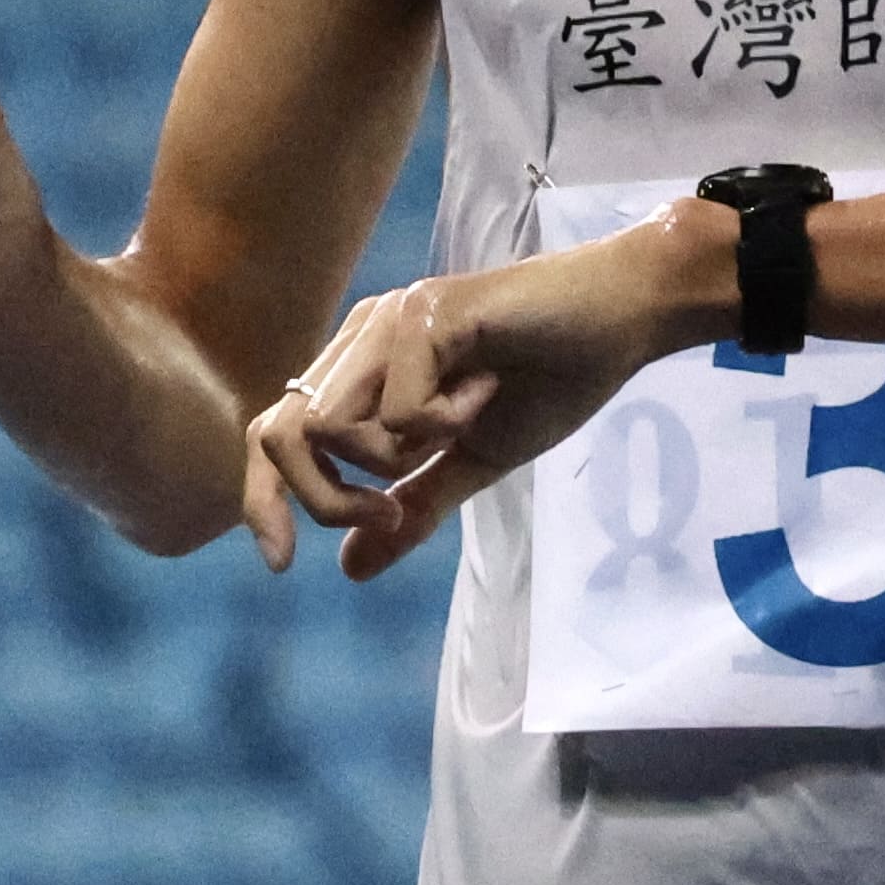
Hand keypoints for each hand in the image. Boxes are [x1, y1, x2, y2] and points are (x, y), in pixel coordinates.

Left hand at [243, 208, 715, 580]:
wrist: (623, 314)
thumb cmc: (553, 378)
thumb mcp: (474, 461)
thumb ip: (413, 507)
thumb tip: (348, 570)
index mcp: (361, 366)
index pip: (274, 431)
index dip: (261, 499)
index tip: (281, 564)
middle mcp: (361, 335)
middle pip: (281, 434)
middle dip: (325, 500)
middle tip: (392, 513)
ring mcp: (390, 320)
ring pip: (331, 426)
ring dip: (392, 460)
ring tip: (457, 432)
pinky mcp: (428, 314)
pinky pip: (400, 409)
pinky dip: (446, 422)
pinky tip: (489, 391)